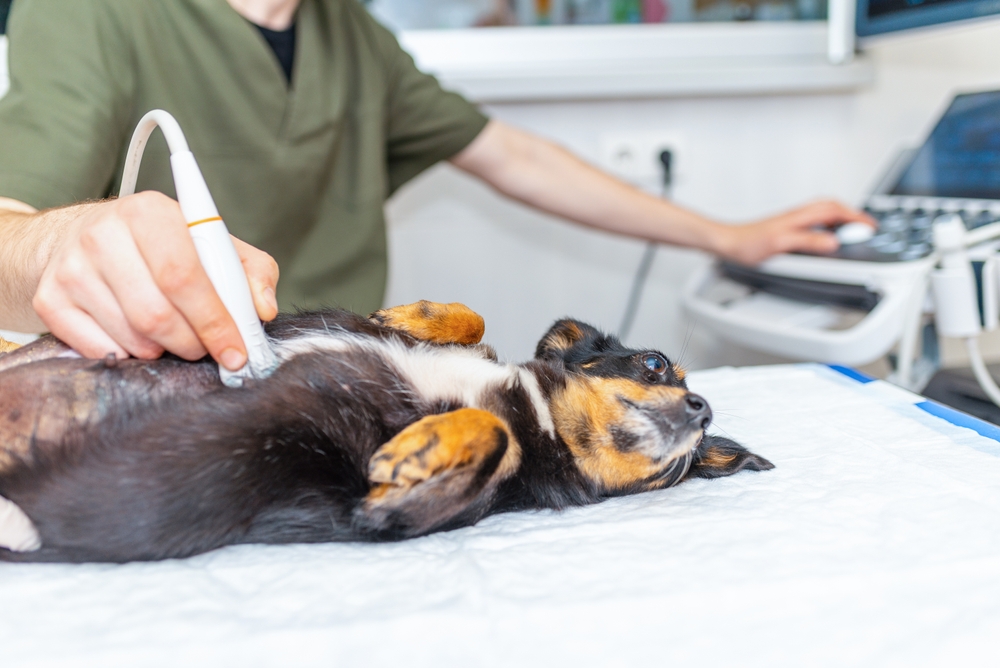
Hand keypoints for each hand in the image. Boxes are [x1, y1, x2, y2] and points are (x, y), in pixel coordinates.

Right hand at [32, 192, 278, 368]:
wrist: (81, 238)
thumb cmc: (161, 246)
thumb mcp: (210, 244)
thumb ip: (250, 271)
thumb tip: (262, 309)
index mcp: (149, 213)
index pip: (183, 276)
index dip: (215, 320)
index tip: (237, 350)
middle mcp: (103, 235)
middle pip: (157, 314)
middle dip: (193, 343)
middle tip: (208, 350)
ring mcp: (71, 269)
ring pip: (132, 337)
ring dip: (165, 350)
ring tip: (175, 337)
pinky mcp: (50, 299)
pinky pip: (102, 350)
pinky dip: (132, 355)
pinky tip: (142, 340)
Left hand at [714, 200, 875, 264]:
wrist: (726, 242)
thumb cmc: (746, 243)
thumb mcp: (780, 245)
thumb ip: (807, 242)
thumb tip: (832, 243)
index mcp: (800, 216)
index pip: (836, 210)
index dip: (856, 218)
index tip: (870, 228)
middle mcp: (797, 215)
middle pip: (832, 207)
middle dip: (852, 214)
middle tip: (865, 226)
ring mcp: (792, 220)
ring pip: (823, 212)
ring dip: (840, 217)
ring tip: (851, 230)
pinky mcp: (786, 227)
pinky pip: (814, 221)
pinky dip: (827, 224)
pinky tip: (825, 236)